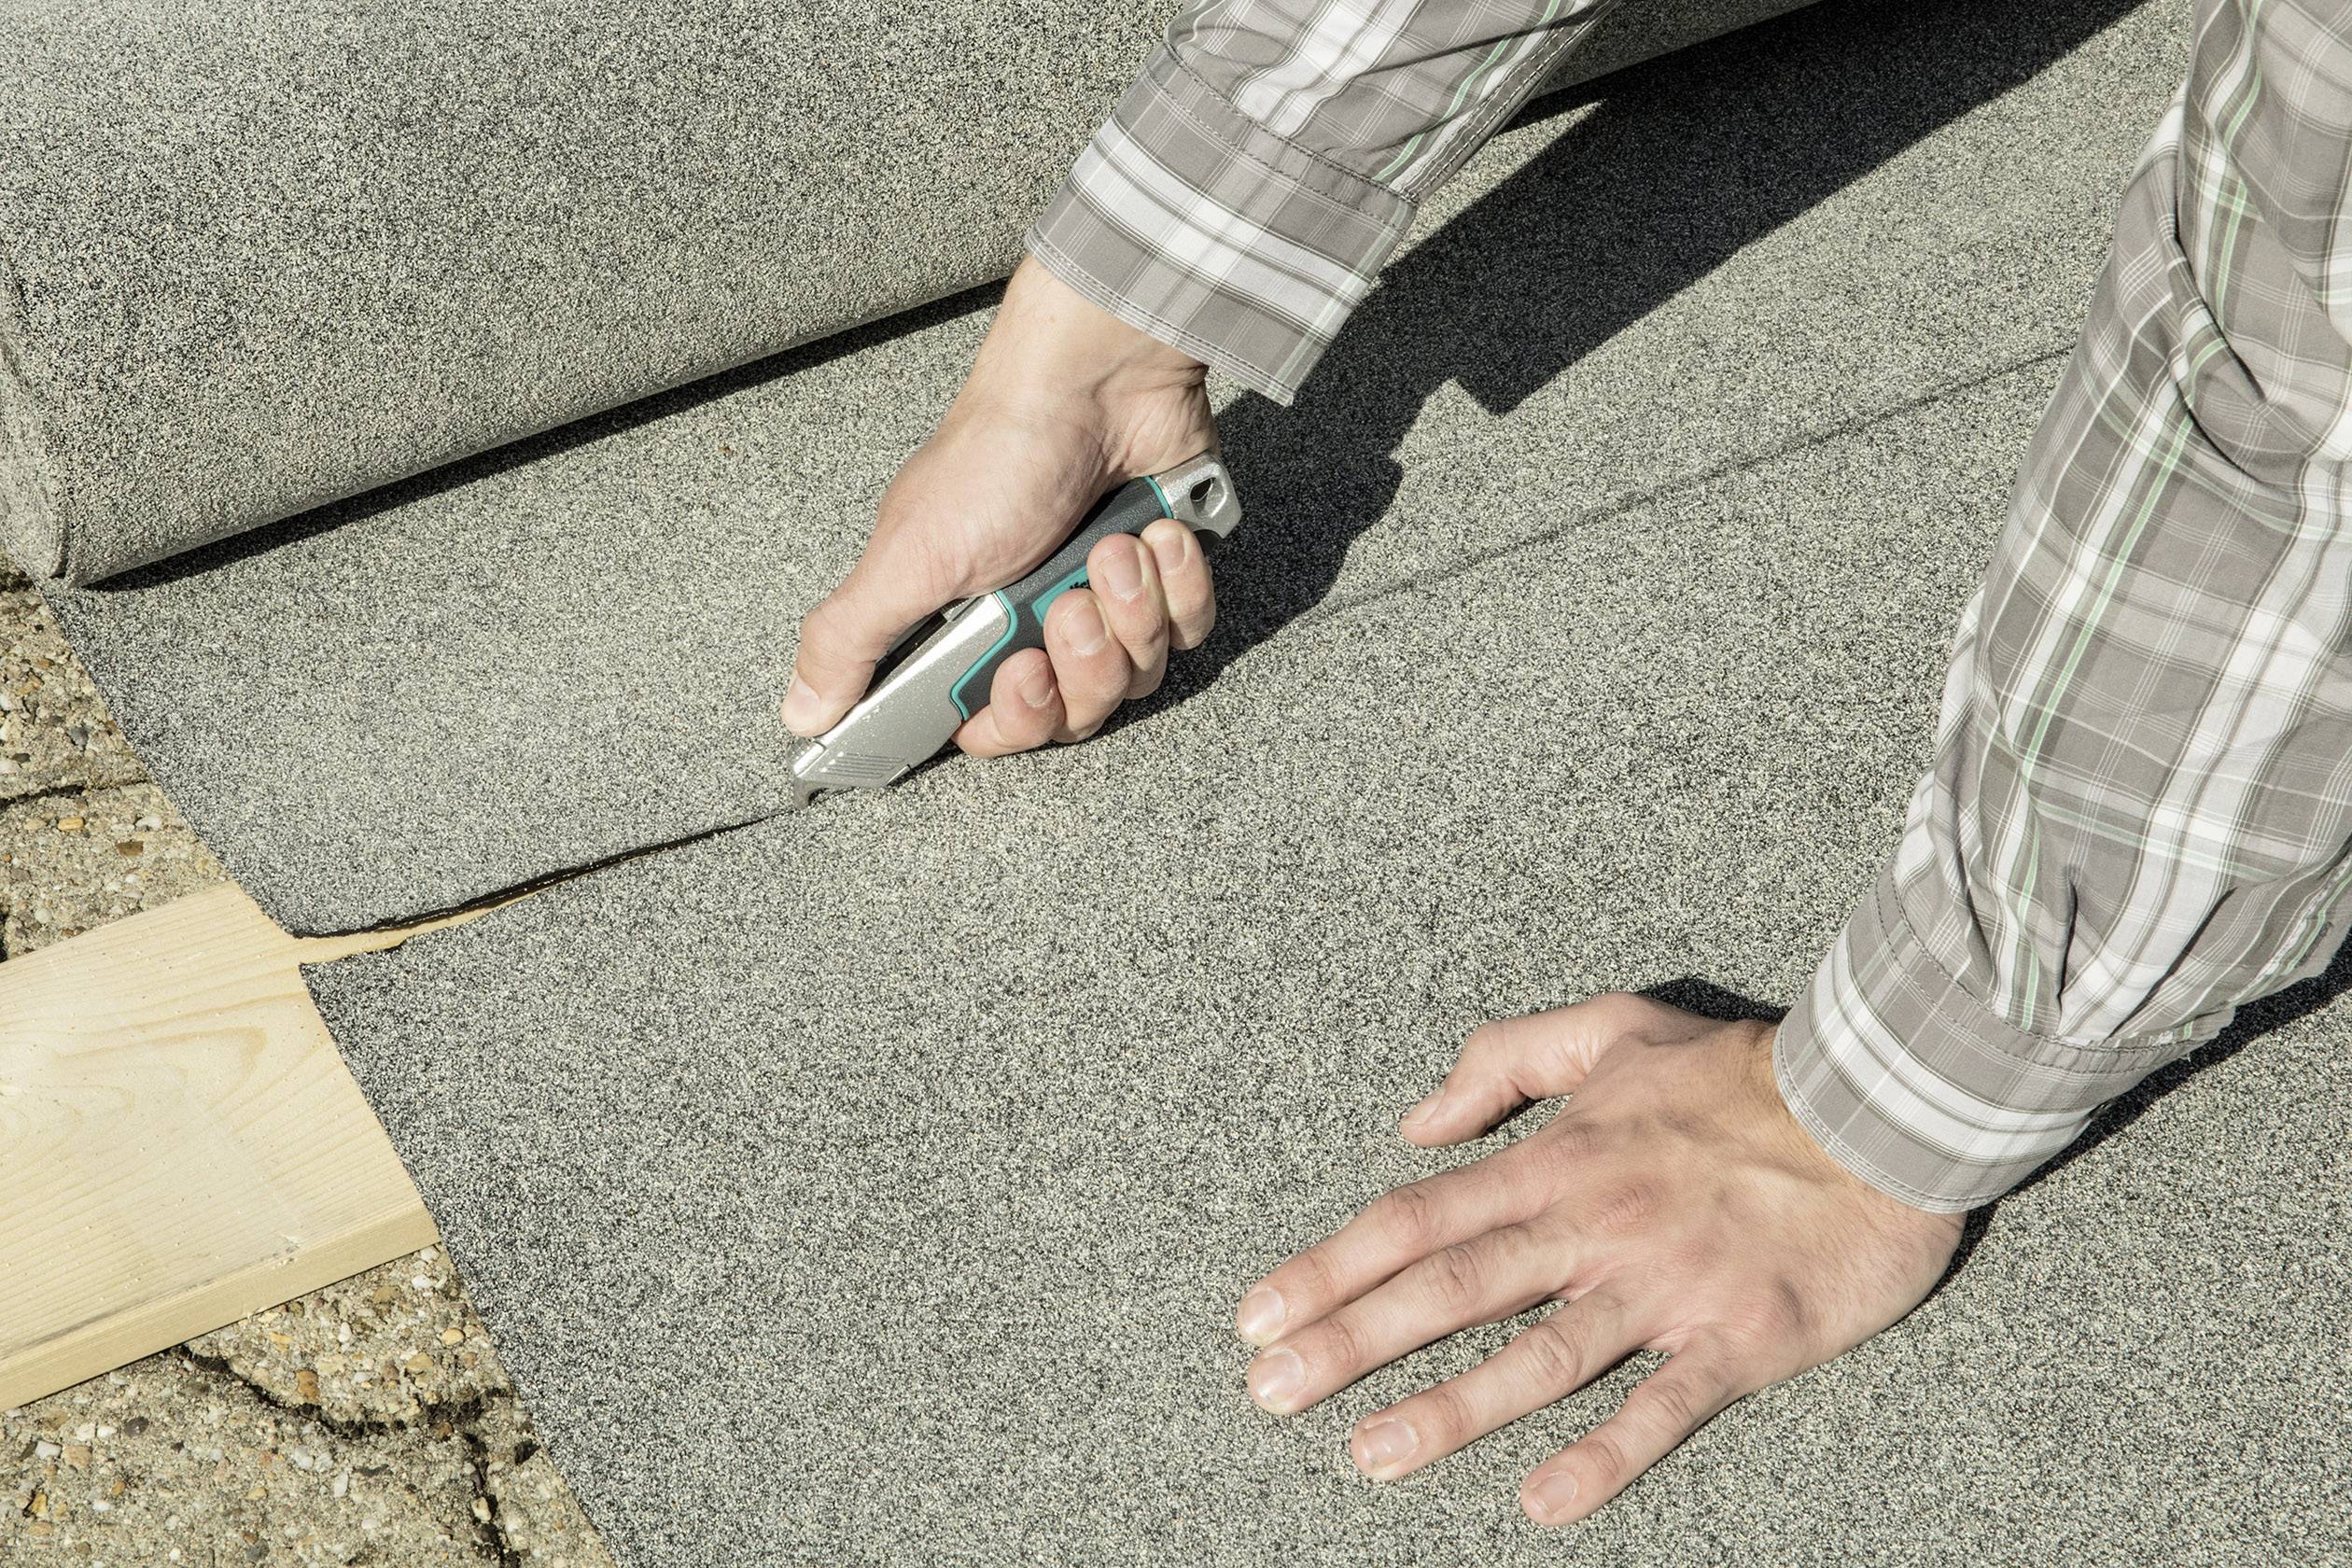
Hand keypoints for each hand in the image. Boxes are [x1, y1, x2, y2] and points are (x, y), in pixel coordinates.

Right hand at [783, 257, 1219, 755]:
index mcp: (972, 630)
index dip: (1017, 719)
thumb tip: (800, 712)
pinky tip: (1154, 534)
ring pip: (1139, 673)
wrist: (1098, 379)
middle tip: (1069, 606)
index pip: (999, 728)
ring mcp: (1110, 600)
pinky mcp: (1169, 575)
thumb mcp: (907, 557)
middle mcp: (1040, 623)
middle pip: (1077, 712)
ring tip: (1109, 549)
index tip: (1021, 674)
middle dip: (1082, 663)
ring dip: (1130, 611)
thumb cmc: (999, 456)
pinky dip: (1177, 584)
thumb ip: (851, 642)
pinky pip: (1190, 630)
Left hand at [1232, 993, 1962, 1523]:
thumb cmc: (1745, 1068)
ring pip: (1537, 1357)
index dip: (1329, 1267)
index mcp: (1557, 1159)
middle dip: (1350, 1343)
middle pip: (1449, 1292)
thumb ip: (1505, 1061)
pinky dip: (1603, 1456)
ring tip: (1370, 1455)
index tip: (1258, 1314)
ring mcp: (1663, 1287)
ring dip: (1449, 1410)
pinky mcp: (1738, 1339)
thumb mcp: (1613, 1026)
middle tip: (1270, 1394)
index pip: (1416, 1218)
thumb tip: (1414, 1119)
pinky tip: (1541, 1500)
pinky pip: (1661, 1407)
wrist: (1890, 1100)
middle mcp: (1593, 1226)